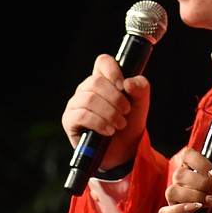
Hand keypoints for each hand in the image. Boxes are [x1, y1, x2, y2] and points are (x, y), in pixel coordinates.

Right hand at [61, 53, 150, 168]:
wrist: (124, 150)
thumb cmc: (130, 123)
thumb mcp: (141, 104)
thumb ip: (141, 88)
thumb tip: (127, 83)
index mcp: (104, 80)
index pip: (103, 62)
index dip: (113, 70)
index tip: (123, 86)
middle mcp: (87, 89)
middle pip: (96, 82)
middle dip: (115, 98)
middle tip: (126, 112)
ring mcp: (76, 104)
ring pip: (89, 99)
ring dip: (109, 113)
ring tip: (120, 124)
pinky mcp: (70, 121)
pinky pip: (82, 115)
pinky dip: (99, 123)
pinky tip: (109, 131)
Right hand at [159, 148, 211, 212]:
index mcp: (195, 169)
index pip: (187, 155)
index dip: (201, 163)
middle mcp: (183, 182)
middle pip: (180, 174)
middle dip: (203, 183)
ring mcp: (177, 200)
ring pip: (172, 191)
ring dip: (195, 196)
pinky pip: (165, 212)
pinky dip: (179, 210)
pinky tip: (196, 209)